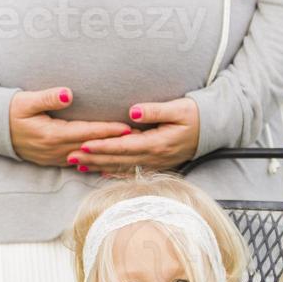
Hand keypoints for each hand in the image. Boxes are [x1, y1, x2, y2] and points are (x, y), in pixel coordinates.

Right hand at [9, 88, 132, 166]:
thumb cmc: (11, 111)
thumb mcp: (26, 100)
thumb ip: (48, 97)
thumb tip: (68, 93)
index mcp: (51, 134)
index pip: (86, 132)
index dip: (108, 130)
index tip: (127, 128)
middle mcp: (55, 150)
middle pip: (92, 147)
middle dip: (115, 144)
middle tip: (139, 139)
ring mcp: (55, 158)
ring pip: (88, 158)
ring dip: (108, 153)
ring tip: (129, 149)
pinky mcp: (54, 160)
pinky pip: (80, 162)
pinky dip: (95, 160)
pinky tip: (109, 158)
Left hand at [65, 97, 199, 175]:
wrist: (213, 130)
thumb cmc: (195, 115)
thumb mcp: (178, 108)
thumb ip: (154, 110)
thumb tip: (131, 111)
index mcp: (156, 143)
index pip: (122, 146)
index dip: (101, 146)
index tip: (81, 145)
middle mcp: (153, 157)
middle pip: (116, 160)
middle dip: (92, 159)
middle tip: (69, 158)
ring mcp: (154, 163)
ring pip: (121, 167)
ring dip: (98, 167)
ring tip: (78, 166)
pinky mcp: (156, 164)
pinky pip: (131, 171)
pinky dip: (113, 172)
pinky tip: (100, 173)